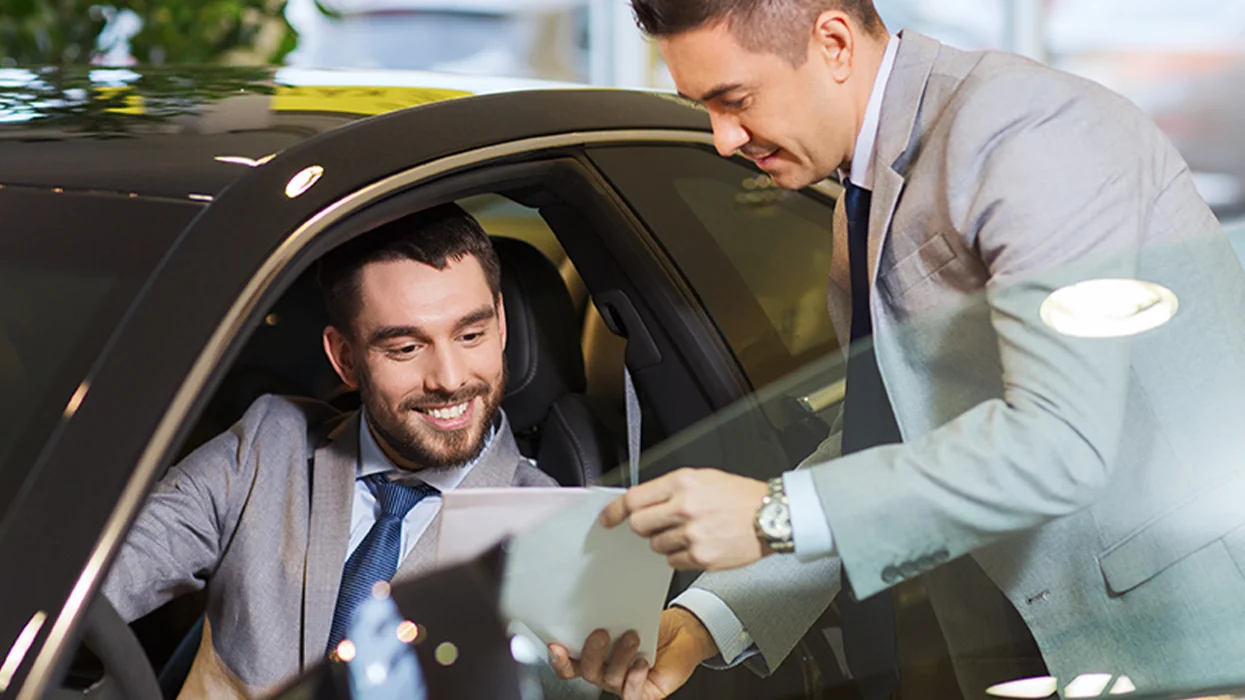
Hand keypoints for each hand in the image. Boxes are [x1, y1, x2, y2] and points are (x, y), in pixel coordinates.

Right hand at [548, 607, 717, 698]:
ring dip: (619, 657)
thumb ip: (605, 620)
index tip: (556, 645)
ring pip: (609, 680)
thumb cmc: (652, 625)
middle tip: (601, 633)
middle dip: (591, 652)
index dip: (559, 660)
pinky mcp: (644, 694)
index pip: (569, 665)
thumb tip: (587, 608)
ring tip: (632, 638)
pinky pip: (630, 695)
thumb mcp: (625, 618)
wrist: (682, 632)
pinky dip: (634, 679)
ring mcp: (624, 684)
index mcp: (596, 656)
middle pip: (587, 672)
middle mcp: (606, 672)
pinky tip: (642, 663)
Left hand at [600, 468, 769, 569]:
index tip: (607, 518)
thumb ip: (669, 489)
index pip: (634, 498)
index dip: (615, 511)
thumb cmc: (739, 496)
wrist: (771, 516)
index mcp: (682, 483)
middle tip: (659, 524)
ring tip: (689, 531)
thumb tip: (640, 502)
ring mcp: (692, 534)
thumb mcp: (702, 478)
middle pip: (639, 524)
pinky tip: (699, 544)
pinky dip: (680, 555)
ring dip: (665, 541)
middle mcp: (685, 507)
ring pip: (655, 545)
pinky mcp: (701, 557)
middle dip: (644, 526)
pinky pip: (673, 561)